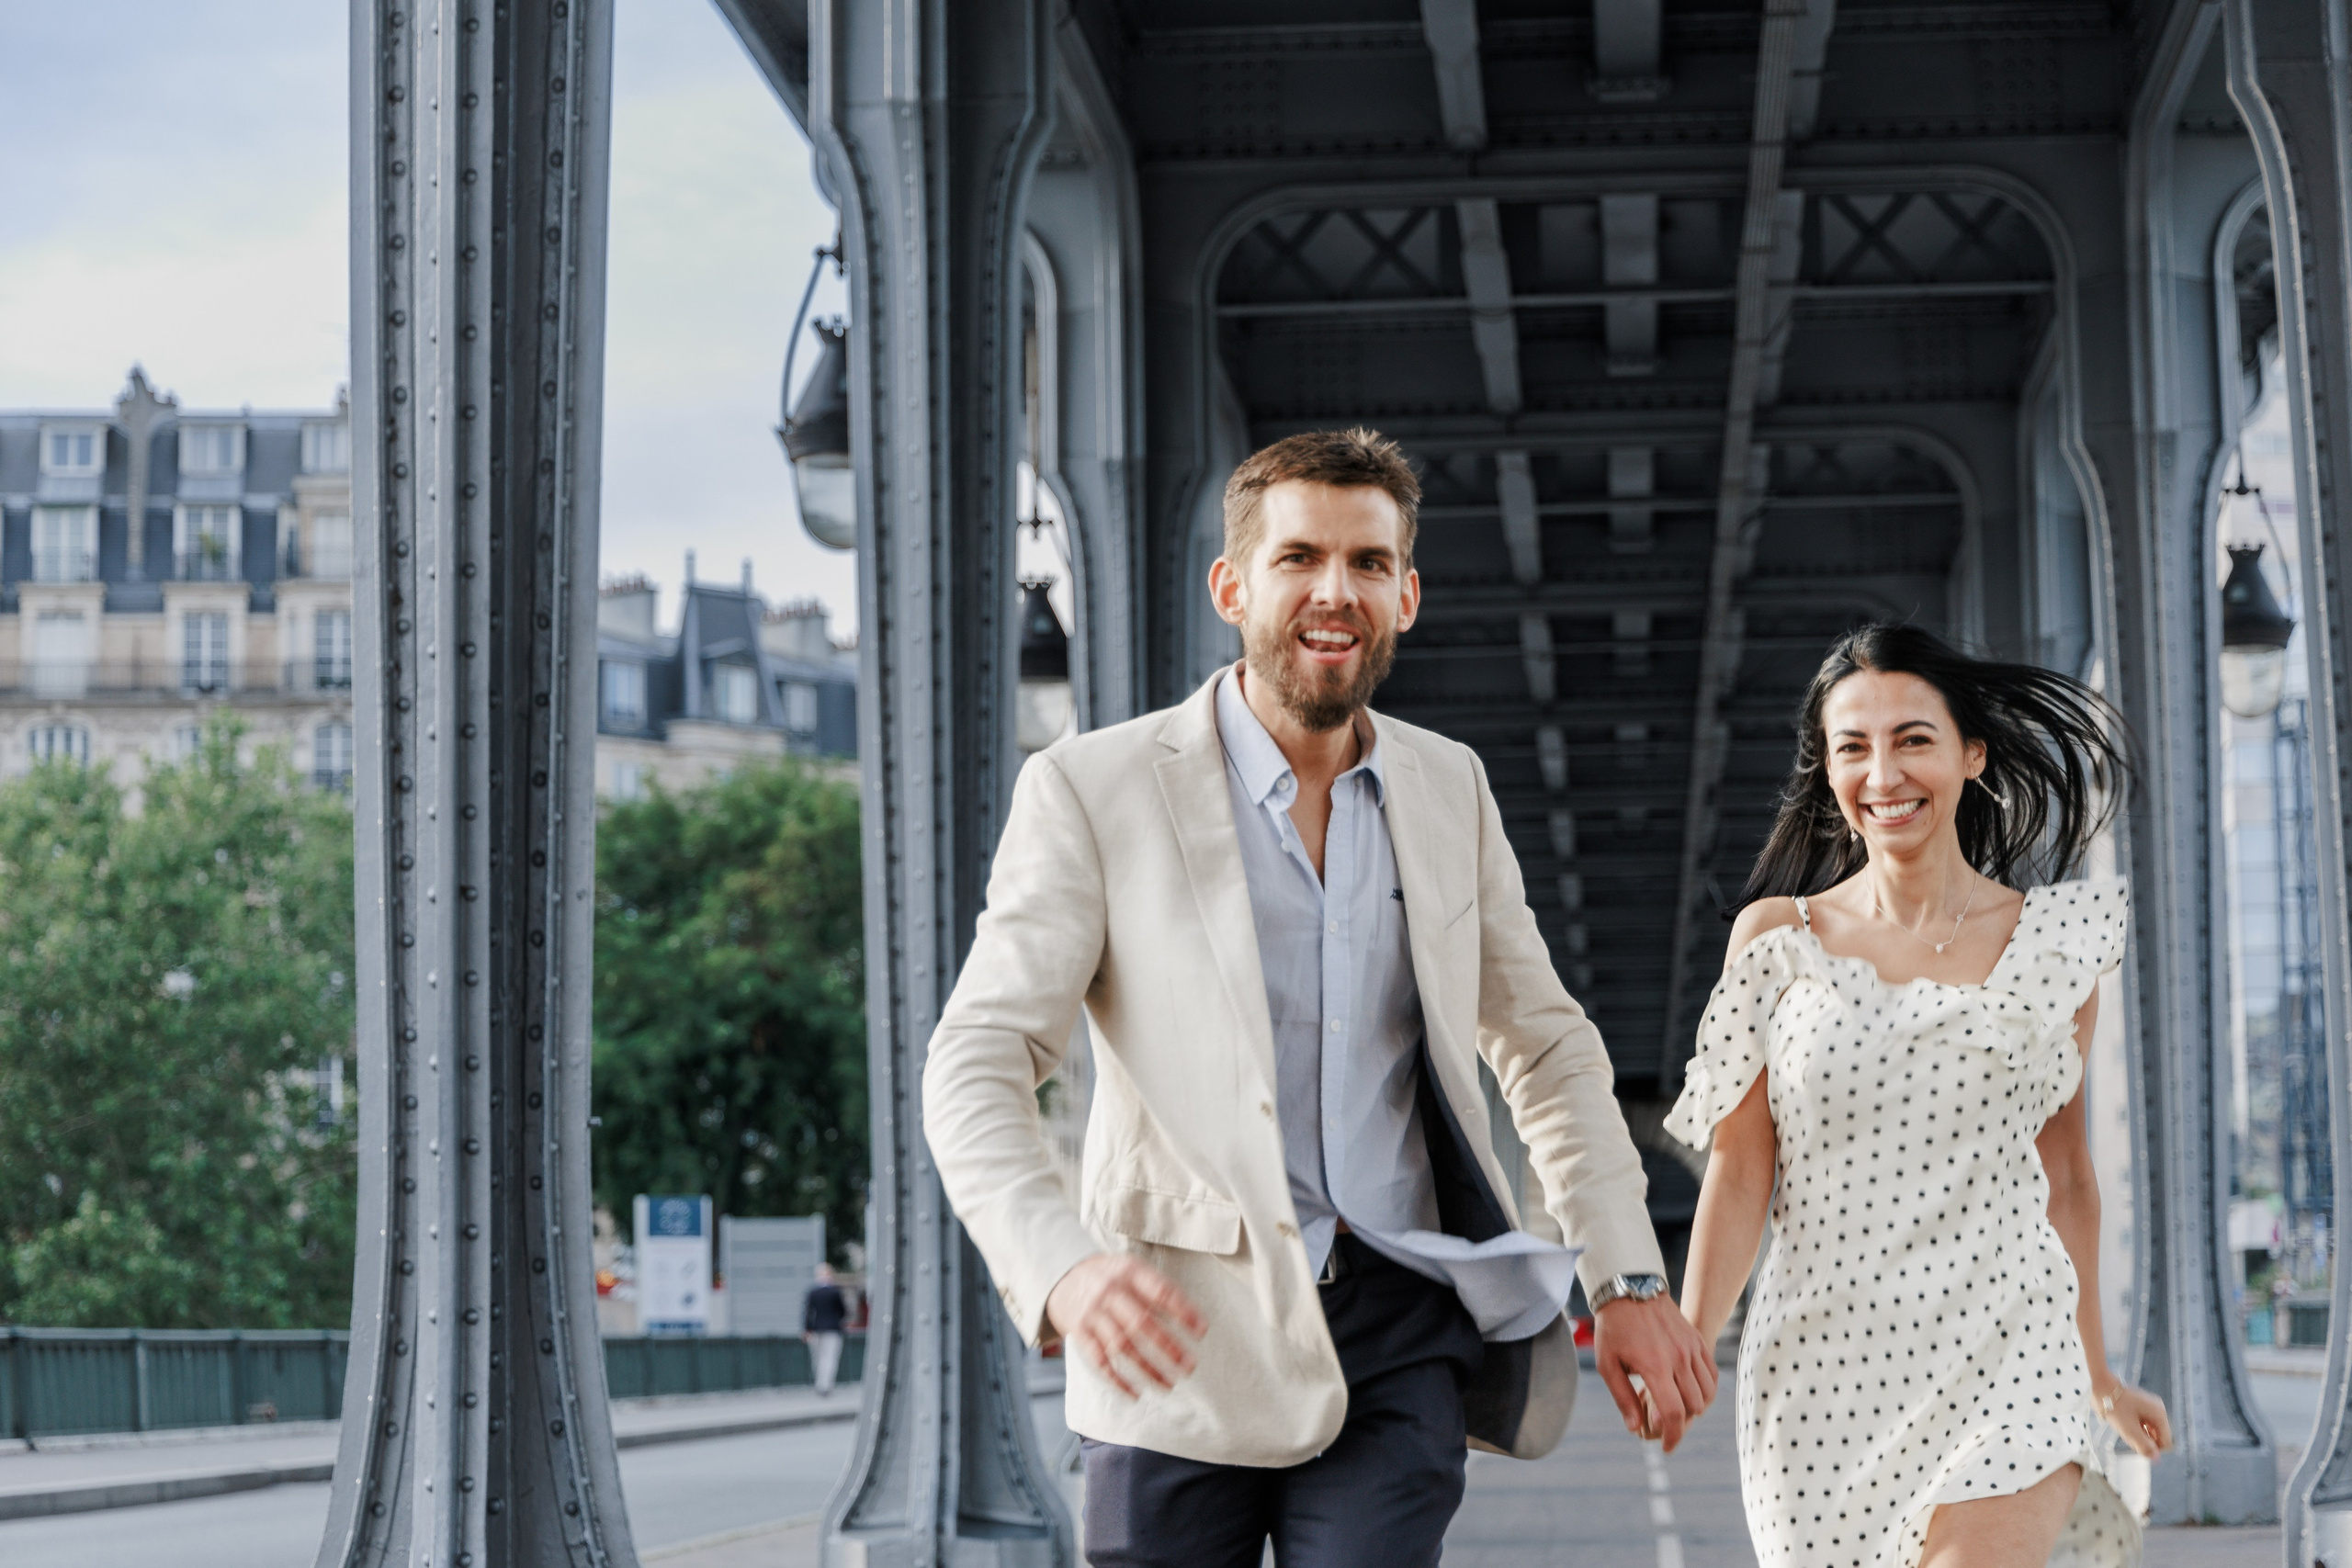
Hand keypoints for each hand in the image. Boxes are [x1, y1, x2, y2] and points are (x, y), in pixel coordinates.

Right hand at [1044, 1254, 1206, 1399]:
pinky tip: (1135, 1394)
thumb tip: (1192, 1317)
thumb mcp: (1131, 1268)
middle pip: (1142, 1323)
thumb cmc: (1109, 1274)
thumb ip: (1156, 1287)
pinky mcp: (1079, 1332)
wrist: (1061, 1274)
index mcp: (1129, 1272)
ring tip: (1169, 1385)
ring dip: (1147, 1369)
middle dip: (1168, 1348)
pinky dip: (1117, 1380)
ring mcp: (1093, 1313)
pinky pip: (1099, 1360)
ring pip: (1123, 1346)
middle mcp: (1110, 1291)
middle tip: (1190, 1367)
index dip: (1183, 1311)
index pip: (1161, 1292)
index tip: (1202, 1331)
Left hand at [1593, 1293, 1717, 1452]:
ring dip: (1695, 1407)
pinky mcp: (1697, 1340)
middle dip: (1681, 1424)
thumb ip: (1623, 1398)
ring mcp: (1691, 1348)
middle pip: (1693, 1406)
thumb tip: (1635, 1429)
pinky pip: (1711, 1374)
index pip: (1673, 1412)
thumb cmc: (1613, 1328)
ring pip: (1707, 1392)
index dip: (1672, 1436)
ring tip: (1677, 1410)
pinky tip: (1691, 1392)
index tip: (1666, 1447)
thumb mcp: (1607, 1364)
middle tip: (1664, 1427)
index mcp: (1655, 1366)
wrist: (1630, 1288)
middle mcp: (1678, 1358)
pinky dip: (1706, 1389)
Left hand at [2096, 1382, 2172, 1458]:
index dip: (2152, 1448)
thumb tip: (2156, 1458)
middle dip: (2142, 1440)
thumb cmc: (2115, 1407)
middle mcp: (2157, 1410)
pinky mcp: (2139, 1407)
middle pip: (2156, 1437)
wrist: (2100, 1386)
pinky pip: (2140, 1424)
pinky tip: (2122, 1424)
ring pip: (2147, 1431)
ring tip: (2123, 1427)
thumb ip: (2143, 1445)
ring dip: (2136, 1435)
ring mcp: (2148, 1408)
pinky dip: (2132, 1428)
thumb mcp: (2128, 1429)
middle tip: (2127, 1433)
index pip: (2165, 1442)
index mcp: (2159, 1414)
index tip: (2136, 1443)